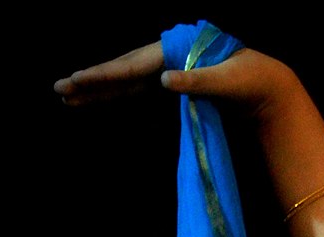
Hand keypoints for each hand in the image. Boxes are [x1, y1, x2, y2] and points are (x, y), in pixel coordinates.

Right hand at [54, 42, 294, 124]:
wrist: (264, 83)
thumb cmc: (249, 80)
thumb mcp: (226, 81)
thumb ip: (196, 81)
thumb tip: (164, 81)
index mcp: (173, 53)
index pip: (131, 67)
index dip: (104, 76)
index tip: (79, 80)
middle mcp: (164, 58)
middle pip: (119, 71)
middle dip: (90, 82)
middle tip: (58, 89)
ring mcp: (165, 70)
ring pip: (123, 80)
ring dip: (97, 89)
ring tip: (67, 97)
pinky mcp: (170, 84)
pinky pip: (135, 89)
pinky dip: (115, 94)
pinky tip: (96, 96)